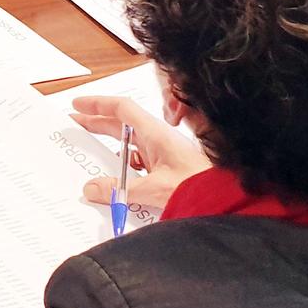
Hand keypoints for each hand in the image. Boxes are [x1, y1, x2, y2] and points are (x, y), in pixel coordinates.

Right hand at [71, 96, 210, 213]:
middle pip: (123, 126)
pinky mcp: (169, 171)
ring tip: (92, 159)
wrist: (232, 202)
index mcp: (156, 134)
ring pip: (131, 147)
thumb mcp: (157, 189)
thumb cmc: (203, 187)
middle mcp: (159, 141)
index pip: (122, 110)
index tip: (78, 104)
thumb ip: (121, 190)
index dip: (98, 104)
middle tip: (75, 124)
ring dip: (111, 150)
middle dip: (97, 123)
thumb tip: (92, 188)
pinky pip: (140, 165)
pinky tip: (118, 184)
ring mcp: (165, 156)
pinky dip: (125, 170)